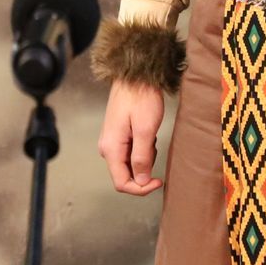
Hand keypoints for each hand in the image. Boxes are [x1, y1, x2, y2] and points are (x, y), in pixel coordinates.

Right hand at [97, 80, 164, 194]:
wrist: (135, 76)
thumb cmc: (141, 98)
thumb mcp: (145, 130)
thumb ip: (142, 158)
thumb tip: (141, 181)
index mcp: (111, 148)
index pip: (122, 183)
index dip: (141, 189)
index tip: (158, 181)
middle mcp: (107, 148)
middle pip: (125, 175)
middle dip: (144, 169)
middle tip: (155, 147)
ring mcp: (112, 141)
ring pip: (130, 164)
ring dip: (145, 157)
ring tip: (151, 136)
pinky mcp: (117, 136)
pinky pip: (130, 152)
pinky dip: (143, 148)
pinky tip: (147, 132)